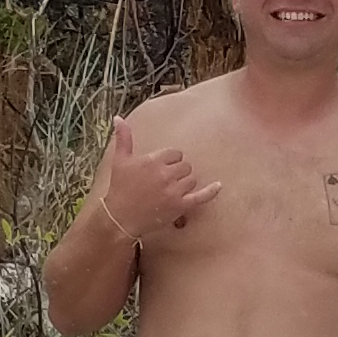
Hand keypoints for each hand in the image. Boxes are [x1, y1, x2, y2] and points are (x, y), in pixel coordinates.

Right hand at [100, 113, 220, 243]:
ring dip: (184, 184)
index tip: (161, 169)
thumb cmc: (120, 189)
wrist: (120, 218)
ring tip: (170, 191)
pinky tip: (219, 185)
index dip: (170, 161)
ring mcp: (174, 191)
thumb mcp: (119, 161)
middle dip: (177, 172)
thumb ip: (123, 138)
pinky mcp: (180, 206)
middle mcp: (165, 174)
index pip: (175, 153)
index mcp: (153, 160)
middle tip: (165, 181)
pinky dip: (211, 191)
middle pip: (185, 166)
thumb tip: (118, 118)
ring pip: (191, 180)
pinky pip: (201, 196)